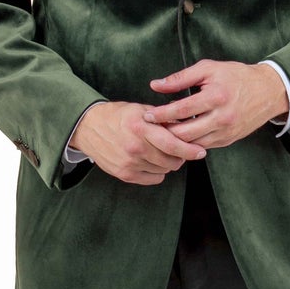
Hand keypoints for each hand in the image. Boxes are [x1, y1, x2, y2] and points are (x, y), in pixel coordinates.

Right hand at [68, 100, 206, 184]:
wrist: (89, 127)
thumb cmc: (118, 116)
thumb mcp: (140, 110)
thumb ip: (163, 119)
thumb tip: (187, 125)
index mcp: (141, 127)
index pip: (173, 144)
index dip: (190, 150)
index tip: (200, 152)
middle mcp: (135, 147)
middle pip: (171, 160)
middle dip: (180, 156)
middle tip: (179, 150)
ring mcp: (129, 163)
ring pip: (164, 170)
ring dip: (168, 163)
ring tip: (161, 153)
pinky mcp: (125, 174)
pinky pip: (153, 179)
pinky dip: (157, 172)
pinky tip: (151, 161)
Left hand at [142, 60, 287, 149]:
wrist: (268, 91)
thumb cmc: (236, 76)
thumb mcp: (209, 69)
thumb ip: (181, 78)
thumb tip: (156, 85)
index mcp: (216, 96)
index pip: (182, 109)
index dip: (162, 114)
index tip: (147, 115)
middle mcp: (222, 118)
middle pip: (185, 132)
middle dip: (165, 132)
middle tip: (150, 128)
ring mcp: (226, 132)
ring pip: (193, 144)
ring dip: (175, 140)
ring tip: (161, 133)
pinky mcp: (229, 140)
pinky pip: (203, 146)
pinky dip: (189, 143)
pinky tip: (179, 136)